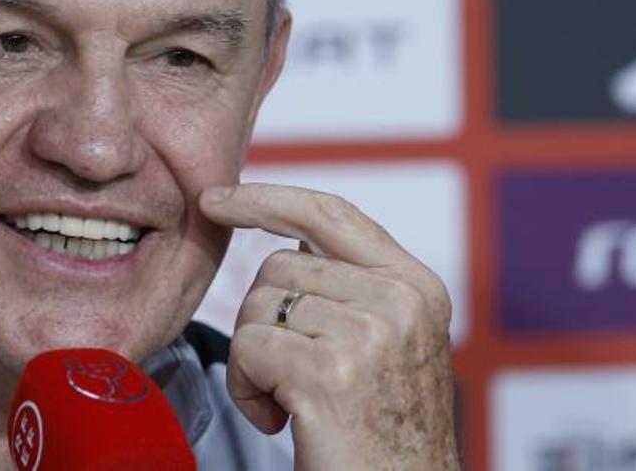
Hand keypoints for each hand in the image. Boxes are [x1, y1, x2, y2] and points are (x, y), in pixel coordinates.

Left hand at [199, 183, 458, 469]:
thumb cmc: (385, 437)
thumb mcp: (391, 345)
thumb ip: (355, 288)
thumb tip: (292, 241)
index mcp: (418, 286)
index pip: (330, 213)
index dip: (267, 199)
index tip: (217, 198)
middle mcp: (401, 301)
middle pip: (279, 265)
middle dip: (263, 319)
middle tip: (287, 375)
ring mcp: (369, 334)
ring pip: (258, 306)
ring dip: (255, 360)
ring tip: (291, 402)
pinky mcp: (330, 371)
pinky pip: (248, 348)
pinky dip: (247, 389)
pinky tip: (279, 420)